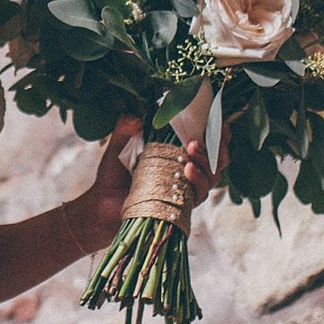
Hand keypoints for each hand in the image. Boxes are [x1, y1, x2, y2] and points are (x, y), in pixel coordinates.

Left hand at [63, 115, 220, 251]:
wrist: (103, 204)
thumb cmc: (114, 175)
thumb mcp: (119, 146)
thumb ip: (126, 128)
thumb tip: (137, 117)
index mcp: (180, 153)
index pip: (210, 140)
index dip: (218, 130)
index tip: (216, 119)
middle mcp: (189, 171)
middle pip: (219, 159)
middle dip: (217, 144)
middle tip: (200, 135)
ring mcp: (187, 190)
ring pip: (213, 175)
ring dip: (206, 160)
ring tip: (192, 148)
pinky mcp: (183, 206)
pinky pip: (199, 193)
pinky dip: (197, 179)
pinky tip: (187, 169)